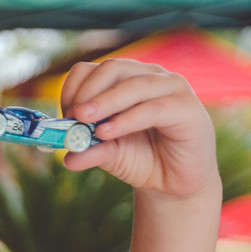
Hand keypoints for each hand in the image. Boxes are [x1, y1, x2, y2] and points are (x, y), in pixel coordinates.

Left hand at [61, 59, 219, 199]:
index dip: (74, 87)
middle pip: (113, 68)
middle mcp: (149, 77)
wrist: (175, 183)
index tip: (63, 113)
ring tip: (83, 121)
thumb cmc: (142, 159)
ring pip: (133, 85)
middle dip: (87, 91)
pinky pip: (153, 108)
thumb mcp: (109, 155)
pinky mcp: (187, 108)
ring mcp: (171, 89)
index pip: (93, 69)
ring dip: (105, 102)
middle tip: (72, 116)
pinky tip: (107, 132)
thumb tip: (67, 157)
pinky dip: (127, 120)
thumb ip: (90, 150)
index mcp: (125, 81)